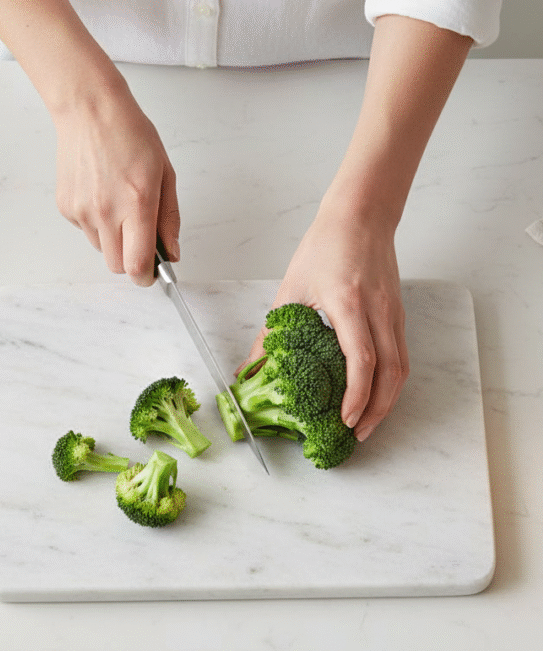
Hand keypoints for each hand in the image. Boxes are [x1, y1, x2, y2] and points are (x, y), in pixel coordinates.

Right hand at [53, 81, 179, 285]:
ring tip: (119, 204)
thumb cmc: (130, 135)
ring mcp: (83, 211)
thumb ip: (169, 219)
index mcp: (137, 204)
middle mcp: (106, 212)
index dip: (147, 277)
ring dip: (113, 239)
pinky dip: (96, 222)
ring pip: (101, 249)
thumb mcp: (165, 174)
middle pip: (117, 266)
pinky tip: (101, 193)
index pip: (137, 265)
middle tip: (139, 238)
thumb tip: (171, 253)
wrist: (90, 110)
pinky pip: (85, 231)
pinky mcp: (66, 207)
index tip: (152, 274)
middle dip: (131, 260)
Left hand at [239, 200, 408, 441]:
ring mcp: (393, 313)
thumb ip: (269, 335)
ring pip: (402, 368)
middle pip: (390, 373)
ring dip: (388, 401)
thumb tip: (248, 369)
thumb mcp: (290, 291)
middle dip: (376, 410)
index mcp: (349, 304)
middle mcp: (378, 311)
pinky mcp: (398, 314)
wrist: (360, 216)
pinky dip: (391, 382)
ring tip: (368, 424)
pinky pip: (402, 356)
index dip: (357, 396)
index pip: (362, 360)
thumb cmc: (324, 248)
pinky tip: (376, 395)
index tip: (345, 420)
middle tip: (357, 434)